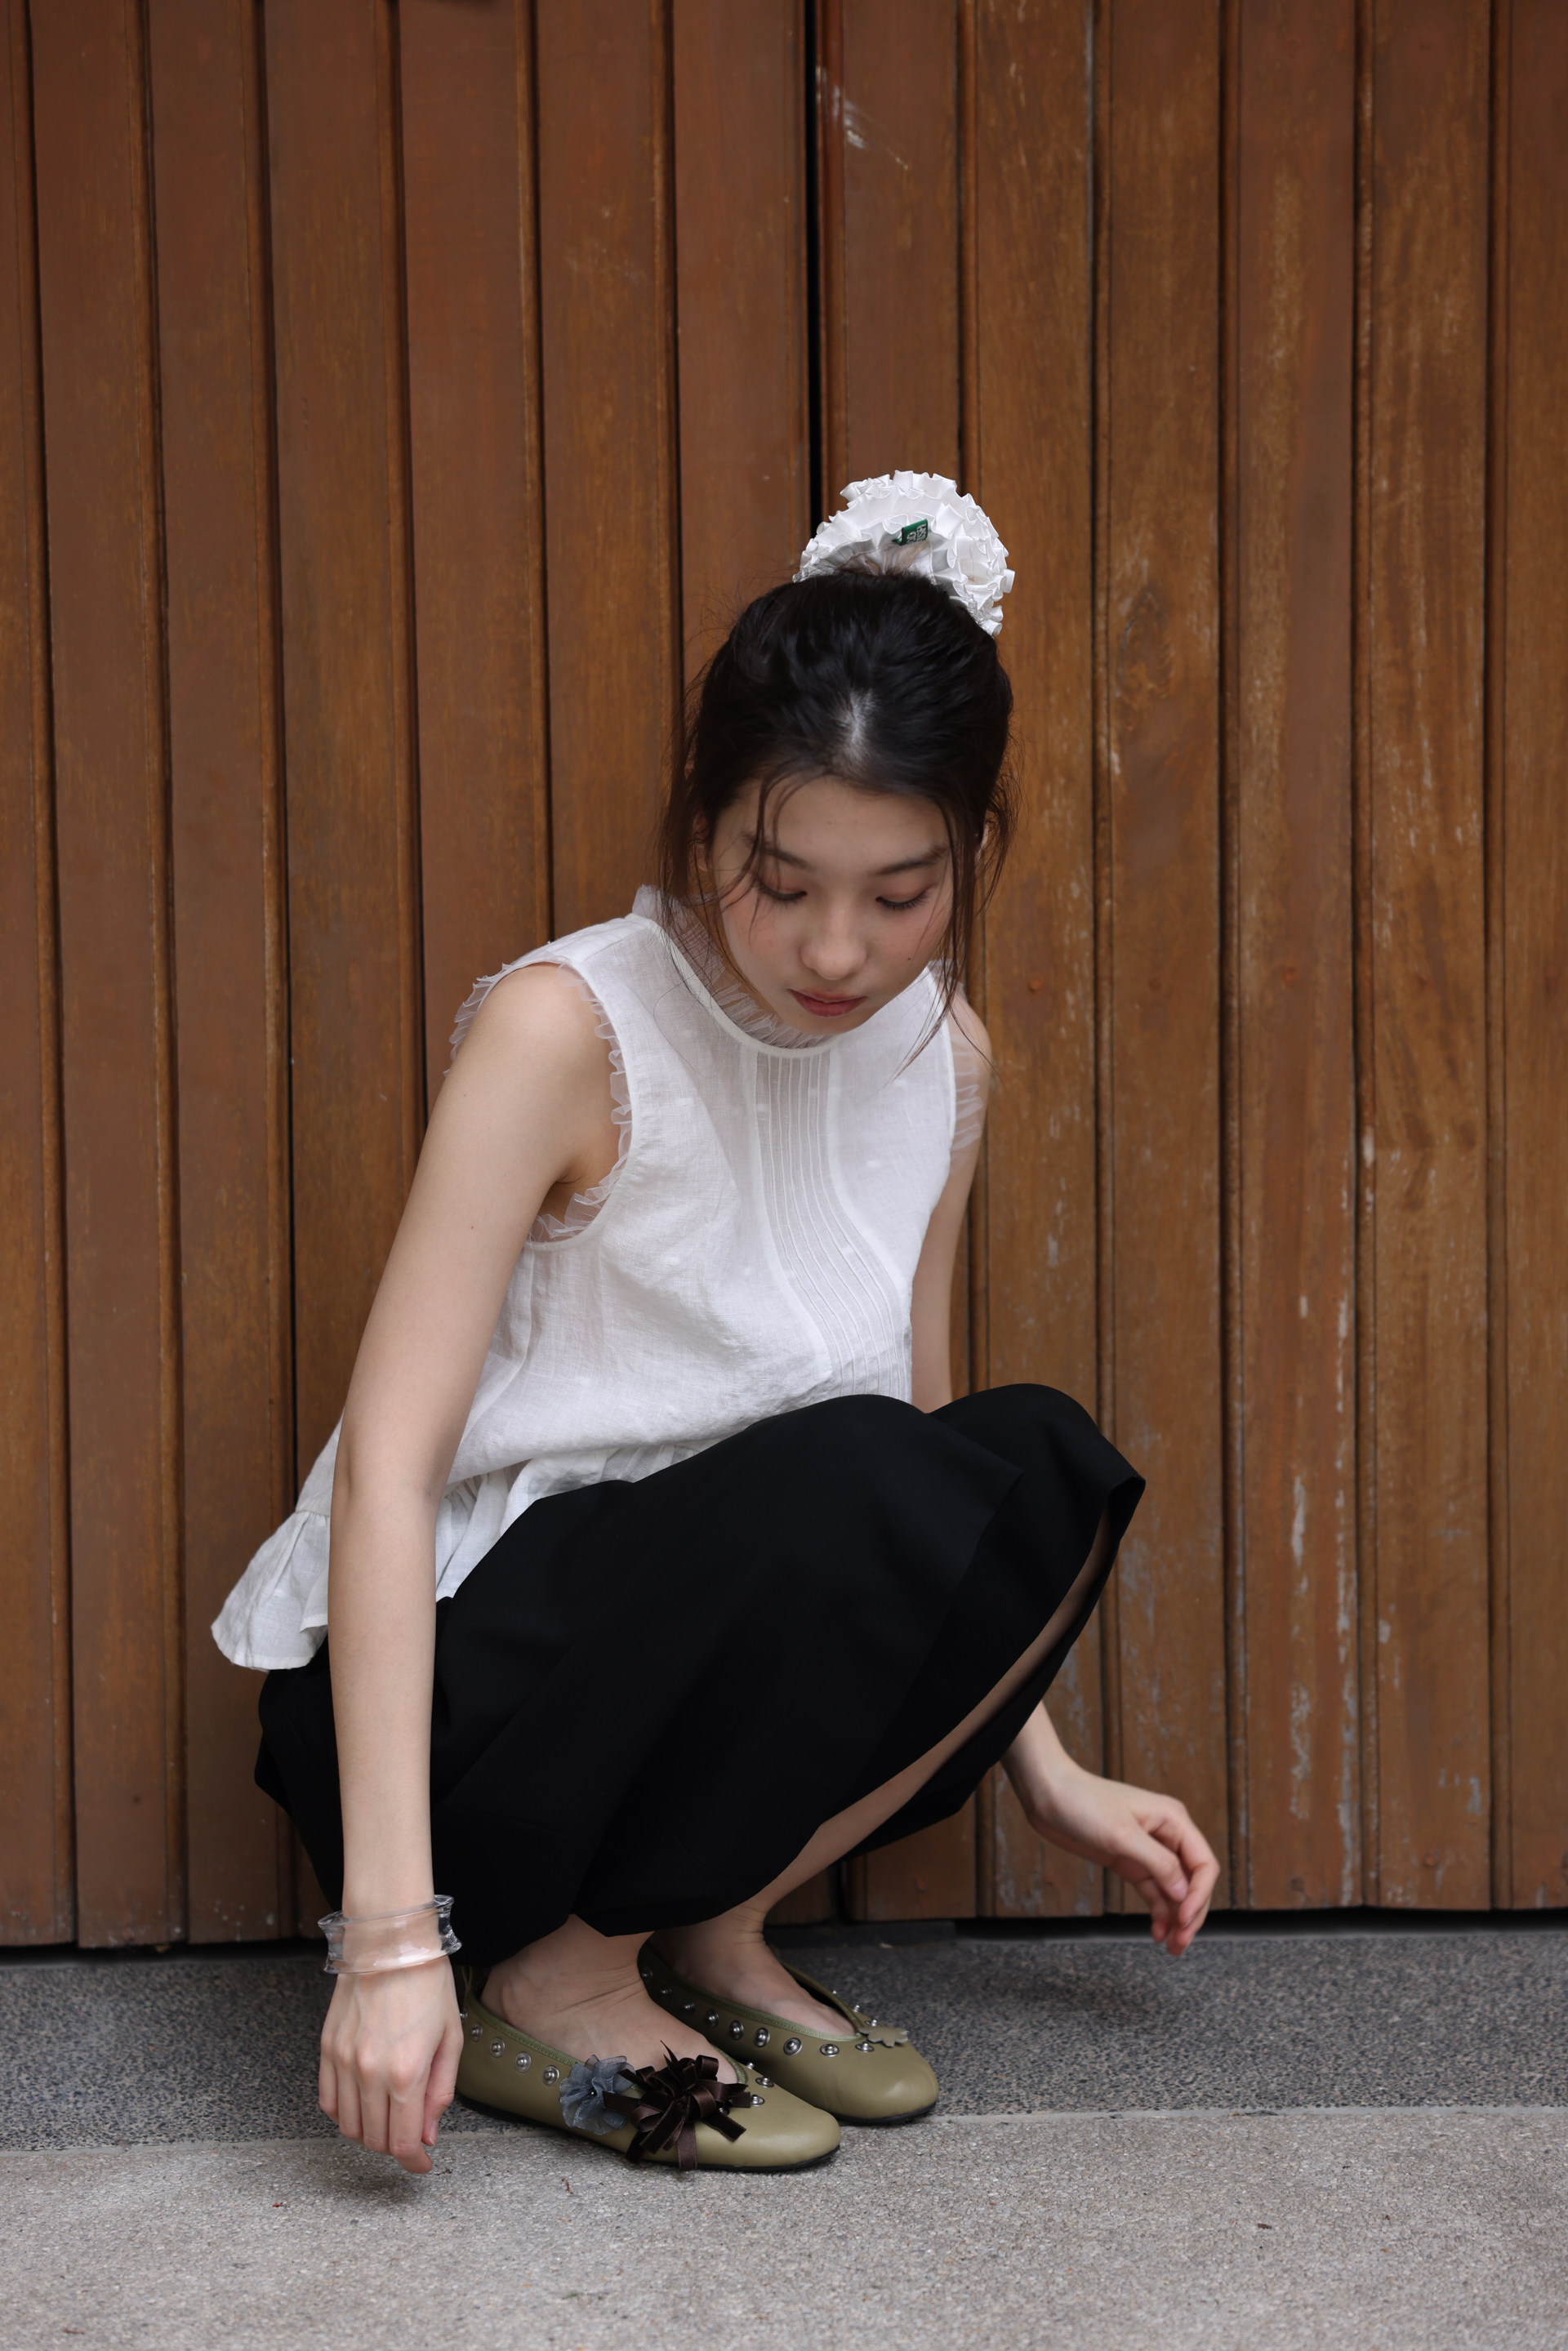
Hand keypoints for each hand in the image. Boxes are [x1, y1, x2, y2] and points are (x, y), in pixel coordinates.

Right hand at [319, 1958, 463, 2172]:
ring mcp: (343, 2061)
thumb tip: (427, 2134)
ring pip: (348, 2127)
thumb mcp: (450, 2039)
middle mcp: (369, 2071)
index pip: (402, 2143)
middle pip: (374, 2140)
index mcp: (406, 2072)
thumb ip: (439, 2092)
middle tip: (410, 2136)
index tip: (421, 2165)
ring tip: (388, 2118)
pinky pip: (328, 2101)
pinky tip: (363, 2103)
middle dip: (395, 2147)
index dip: (413, 2163)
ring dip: (369, 2133)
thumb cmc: (427, 1984)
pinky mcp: (327, 2049)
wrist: (390, 1943)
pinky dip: (344, 2113)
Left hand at [1004, 1708, 1219, 1955]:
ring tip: (1172, 1947)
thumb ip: (1157, 1863)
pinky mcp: (1130, 1861)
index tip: (1185, 1919)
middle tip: (1181, 1942)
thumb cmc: (1084, 1803)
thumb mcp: (1122, 1835)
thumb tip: (1183, 1893)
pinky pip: (1153, 1891)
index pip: (1203, 1864)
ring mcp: (1149, 1850)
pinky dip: (1158, 1912)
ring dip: (1176, 1918)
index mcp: (1173, 1820)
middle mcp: (1167, 1835)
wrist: (1048, 1796)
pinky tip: (1157, 1932)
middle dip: (1191, 1913)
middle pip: (1192, 1882)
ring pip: (1174, 1891)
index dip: (1200, 1895)